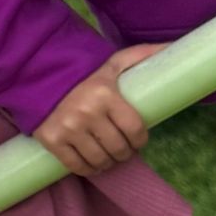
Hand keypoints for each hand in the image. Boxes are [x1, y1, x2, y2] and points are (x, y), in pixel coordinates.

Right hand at [35, 45, 164, 175]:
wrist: (41, 76)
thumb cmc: (85, 74)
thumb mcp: (115, 62)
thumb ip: (143, 55)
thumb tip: (173, 47)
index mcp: (105, 94)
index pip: (134, 129)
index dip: (140, 140)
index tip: (138, 140)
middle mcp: (87, 113)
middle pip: (118, 148)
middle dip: (125, 153)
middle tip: (123, 149)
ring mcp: (67, 128)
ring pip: (99, 160)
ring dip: (108, 163)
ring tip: (108, 157)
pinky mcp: (51, 140)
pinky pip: (76, 165)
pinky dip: (88, 169)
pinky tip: (92, 163)